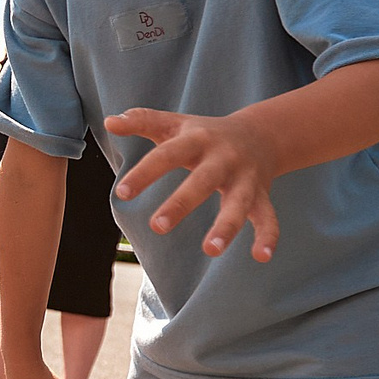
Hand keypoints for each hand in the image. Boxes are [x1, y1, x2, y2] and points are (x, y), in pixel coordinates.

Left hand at [106, 107, 280, 259]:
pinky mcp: (262, 196)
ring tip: (210, 250)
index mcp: (198, 139)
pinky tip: (261, 257)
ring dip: (226, 226)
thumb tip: (109, 122)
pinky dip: (269, 236)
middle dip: (181, 203)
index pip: (167, 154)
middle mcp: (224, 158)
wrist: (260, 133)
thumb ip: (142, 121)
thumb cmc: (205, 133)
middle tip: (157, 226)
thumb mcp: (175, 123)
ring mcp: (245, 178)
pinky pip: (268, 217)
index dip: (145, 173)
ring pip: (239, 203)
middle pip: (203, 180)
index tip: (121, 193)